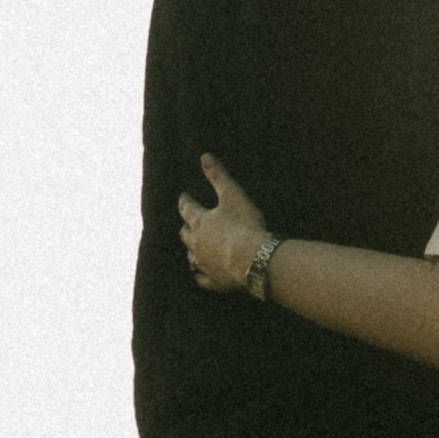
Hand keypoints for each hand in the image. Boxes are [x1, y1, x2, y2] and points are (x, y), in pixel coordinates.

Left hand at [180, 154, 272, 293]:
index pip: (187, 208)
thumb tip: (205, 157)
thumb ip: (218, 176)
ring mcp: (204, 263)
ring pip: (191, 257)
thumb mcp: (233, 195)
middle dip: (186, 227)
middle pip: (185, 234)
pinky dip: (200, 275)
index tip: (183, 197)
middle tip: (187, 223)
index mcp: (200, 222)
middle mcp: (197, 244)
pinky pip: (201, 278)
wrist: (254, 259)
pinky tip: (200, 275)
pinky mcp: (214, 280)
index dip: (185, 201)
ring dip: (191, 251)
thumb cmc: (245, 225)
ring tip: (193, 249)